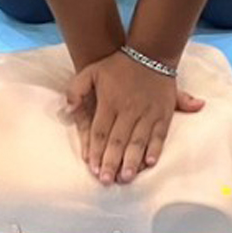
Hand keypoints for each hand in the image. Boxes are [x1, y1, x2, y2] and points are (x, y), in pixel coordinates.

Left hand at [63, 52, 204, 184]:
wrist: (150, 53)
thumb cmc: (117, 65)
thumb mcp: (91, 71)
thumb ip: (76, 90)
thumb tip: (68, 109)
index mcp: (110, 102)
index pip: (100, 132)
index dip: (96, 151)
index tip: (92, 168)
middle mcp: (129, 110)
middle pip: (118, 140)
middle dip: (111, 162)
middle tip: (107, 180)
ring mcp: (148, 113)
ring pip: (138, 141)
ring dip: (132, 160)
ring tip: (126, 177)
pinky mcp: (163, 114)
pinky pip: (159, 134)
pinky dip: (155, 148)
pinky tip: (150, 162)